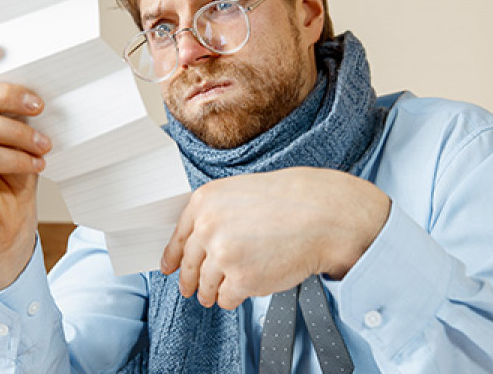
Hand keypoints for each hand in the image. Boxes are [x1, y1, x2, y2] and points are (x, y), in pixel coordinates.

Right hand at [0, 40, 52, 293]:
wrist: (7, 224)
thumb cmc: (10, 177)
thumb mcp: (11, 134)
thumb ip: (7, 108)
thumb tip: (31, 82)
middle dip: (6, 94)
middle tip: (39, 105)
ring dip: (16, 132)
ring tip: (44, 144)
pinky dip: (14, 157)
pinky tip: (35, 163)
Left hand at [160, 167, 390, 309]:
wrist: (322, 215)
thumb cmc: (290, 202)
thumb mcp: (241, 194)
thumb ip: (216, 215)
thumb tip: (200, 242)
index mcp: (204, 202)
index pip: (179, 237)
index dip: (174, 257)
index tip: (170, 268)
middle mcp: (207, 228)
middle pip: (189, 266)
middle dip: (191, 281)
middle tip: (193, 290)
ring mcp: (223, 255)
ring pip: (206, 286)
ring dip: (212, 293)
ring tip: (222, 292)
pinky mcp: (241, 280)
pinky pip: (226, 298)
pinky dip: (234, 298)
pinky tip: (246, 288)